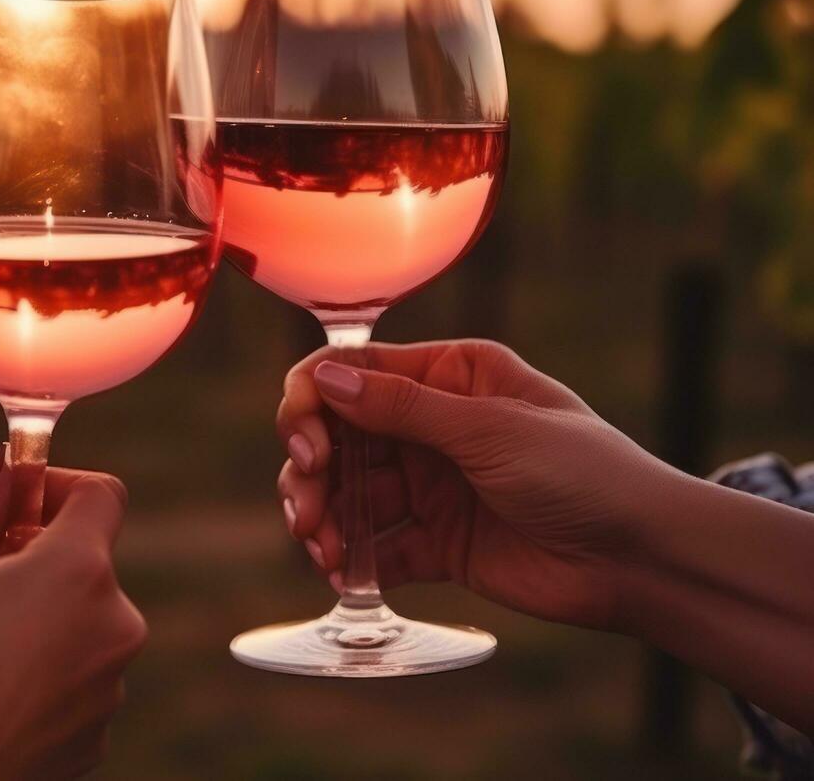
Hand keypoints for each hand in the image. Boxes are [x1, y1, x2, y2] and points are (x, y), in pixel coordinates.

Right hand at [0, 460, 146, 780]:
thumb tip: (3, 486)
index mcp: (79, 571)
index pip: (103, 496)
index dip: (59, 485)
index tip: (17, 500)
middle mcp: (113, 629)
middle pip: (87, 569)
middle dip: (36, 562)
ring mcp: (107, 693)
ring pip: (77, 633)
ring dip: (36, 626)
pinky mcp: (90, 745)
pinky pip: (70, 689)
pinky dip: (36, 682)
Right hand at [274, 338, 684, 630]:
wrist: (643, 558)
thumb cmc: (585, 473)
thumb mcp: (490, 429)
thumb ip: (402, 407)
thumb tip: (326, 379)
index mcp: (451, 375)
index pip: (355, 373)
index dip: (313, 403)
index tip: (304, 444)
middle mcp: (433, 425)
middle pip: (339, 437)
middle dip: (311, 470)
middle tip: (307, 509)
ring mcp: (433, 485)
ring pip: (350, 493)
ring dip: (325, 517)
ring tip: (322, 548)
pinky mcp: (439, 543)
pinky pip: (378, 547)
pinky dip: (353, 560)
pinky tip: (342, 575)